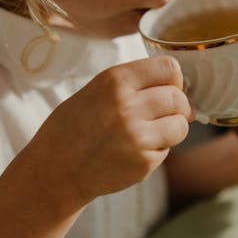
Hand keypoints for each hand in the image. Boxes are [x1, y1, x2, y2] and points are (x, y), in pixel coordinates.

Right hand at [36, 56, 191, 205]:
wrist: (56, 169)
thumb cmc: (75, 126)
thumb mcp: (97, 89)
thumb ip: (134, 82)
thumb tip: (178, 86)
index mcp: (115, 81)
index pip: (169, 68)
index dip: (174, 78)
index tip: (169, 87)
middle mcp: (128, 106)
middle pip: (178, 97)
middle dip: (177, 105)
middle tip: (163, 113)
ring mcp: (137, 137)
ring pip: (180, 125)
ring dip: (172, 128)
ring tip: (152, 132)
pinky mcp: (143, 163)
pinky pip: (168, 149)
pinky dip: (158, 149)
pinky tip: (135, 150)